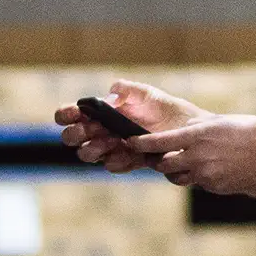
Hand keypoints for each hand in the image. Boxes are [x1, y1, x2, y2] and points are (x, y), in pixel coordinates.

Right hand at [55, 80, 210, 174]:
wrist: (189, 129)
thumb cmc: (165, 108)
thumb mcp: (148, 93)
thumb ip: (128, 90)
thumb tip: (111, 94)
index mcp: (101, 112)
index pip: (73, 115)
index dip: (66, 114)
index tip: (69, 114)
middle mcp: (102, 131)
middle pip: (73, 137)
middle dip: (75, 134)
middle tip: (88, 131)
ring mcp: (114, 148)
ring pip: (89, 154)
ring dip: (94, 149)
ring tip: (108, 142)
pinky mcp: (129, 161)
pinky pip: (114, 165)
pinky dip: (116, 160)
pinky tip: (122, 154)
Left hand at [127, 115, 255, 193]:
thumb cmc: (248, 131)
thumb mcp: (218, 122)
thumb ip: (195, 129)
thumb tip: (178, 134)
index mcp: (197, 136)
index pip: (159, 142)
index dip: (140, 143)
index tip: (129, 142)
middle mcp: (198, 157)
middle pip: (164, 165)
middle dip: (159, 161)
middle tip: (159, 156)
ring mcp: (206, 175)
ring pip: (179, 178)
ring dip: (177, 171)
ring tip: (187, 162)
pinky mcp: (216, 187)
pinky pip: (198, 184)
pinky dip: (198, 177)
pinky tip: (212, 168)